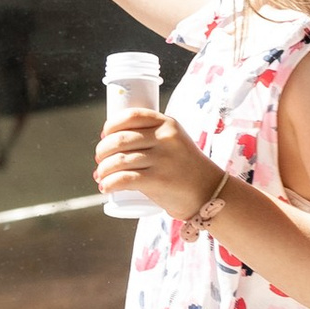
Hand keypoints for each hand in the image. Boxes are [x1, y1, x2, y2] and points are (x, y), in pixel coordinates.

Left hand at [95, 110, 221, 222]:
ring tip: (100, 176)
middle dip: (102, 150)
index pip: (131, 116)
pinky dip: (109, 183)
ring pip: (119, 160)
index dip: (112, 125)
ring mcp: (162, 159)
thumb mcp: (175, 142)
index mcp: (167, 124)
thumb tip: (114, 144)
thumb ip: (153, 137)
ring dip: (103, 170)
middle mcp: (165, 138)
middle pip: (120, 139)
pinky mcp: (159, 180)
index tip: (104, 135)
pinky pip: (124, 179)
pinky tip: (105, 188)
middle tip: (100, 160)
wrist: (209, 192)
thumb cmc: (186, 168)